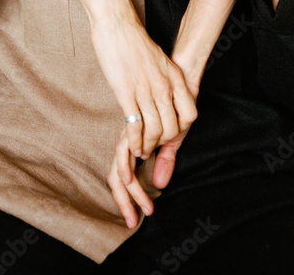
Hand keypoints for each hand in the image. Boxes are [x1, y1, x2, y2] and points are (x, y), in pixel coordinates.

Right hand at [90, 14, 196, 160]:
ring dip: (147, 146)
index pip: (190, 114)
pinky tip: (132, 147)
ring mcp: (146, 91)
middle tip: (152, 146)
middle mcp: (164, 86)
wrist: (117, 24)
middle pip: (172, 128)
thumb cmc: (134, 40)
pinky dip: (134, 142)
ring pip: (154, 131)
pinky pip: (135, 127)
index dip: (181, 129)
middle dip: (162, 143)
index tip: (168, 133)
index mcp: (175, 77)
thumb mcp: (159, 59)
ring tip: (141, 151)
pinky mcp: (126, 94)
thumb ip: (164, 78)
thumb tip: (164, 96)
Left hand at [107, 72, 199, 227]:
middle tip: (132, 222)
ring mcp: (130, 130)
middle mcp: (128, 138)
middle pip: (117, 176)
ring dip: (130, 192)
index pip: (122, 175)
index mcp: (134, 143)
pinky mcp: (134, 120)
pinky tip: (134, 178)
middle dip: (124, 202)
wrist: (177, 71)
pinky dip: (128, 164)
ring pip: (121, 167)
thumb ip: (165, 157)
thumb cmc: (175, 103)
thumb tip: (159, 184)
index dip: (125, 198)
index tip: (133, 218)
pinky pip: (126, 147)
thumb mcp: (172, 135)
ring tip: (142, 209)